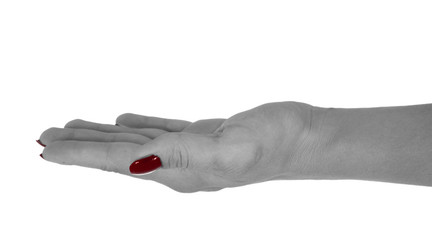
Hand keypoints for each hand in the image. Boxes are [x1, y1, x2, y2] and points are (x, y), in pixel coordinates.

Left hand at [39, 102, 314, 191]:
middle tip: (47, 137)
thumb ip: (184, 155)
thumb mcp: (229, 150)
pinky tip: (123, 124)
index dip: (80, 155)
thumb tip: (141, 162)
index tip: (47, 148)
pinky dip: (136, 128)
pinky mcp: (203, 136)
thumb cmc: (272, 144)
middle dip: (81, 147)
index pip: (118, 162)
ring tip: (75, 130)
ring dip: (104, 138)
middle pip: (119, 156)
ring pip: (136, 143)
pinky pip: (159, 132)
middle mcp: (179, 165)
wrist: (301, 137)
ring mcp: (191, 151)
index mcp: (179, 169)